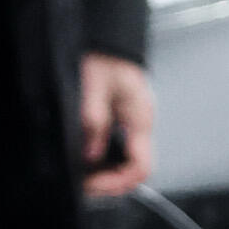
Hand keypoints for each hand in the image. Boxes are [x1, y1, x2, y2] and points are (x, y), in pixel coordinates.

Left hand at [78, 52, 156, 200]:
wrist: (111, 42)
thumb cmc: (106, 59)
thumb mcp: (94, 89)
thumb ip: (94, 122)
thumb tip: (91, 155)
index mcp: (140, 119)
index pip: (139, 167)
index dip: (116, 182)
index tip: (92, 184)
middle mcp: (142, 124)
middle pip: (136, 170)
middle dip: (112, 184)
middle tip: (86, 186)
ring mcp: (136, 124)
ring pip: (130, 162)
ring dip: (111, 175)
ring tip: (87, 178)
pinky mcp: (127, 121)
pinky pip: (124, 150)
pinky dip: (110, 162)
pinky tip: (93, 162)